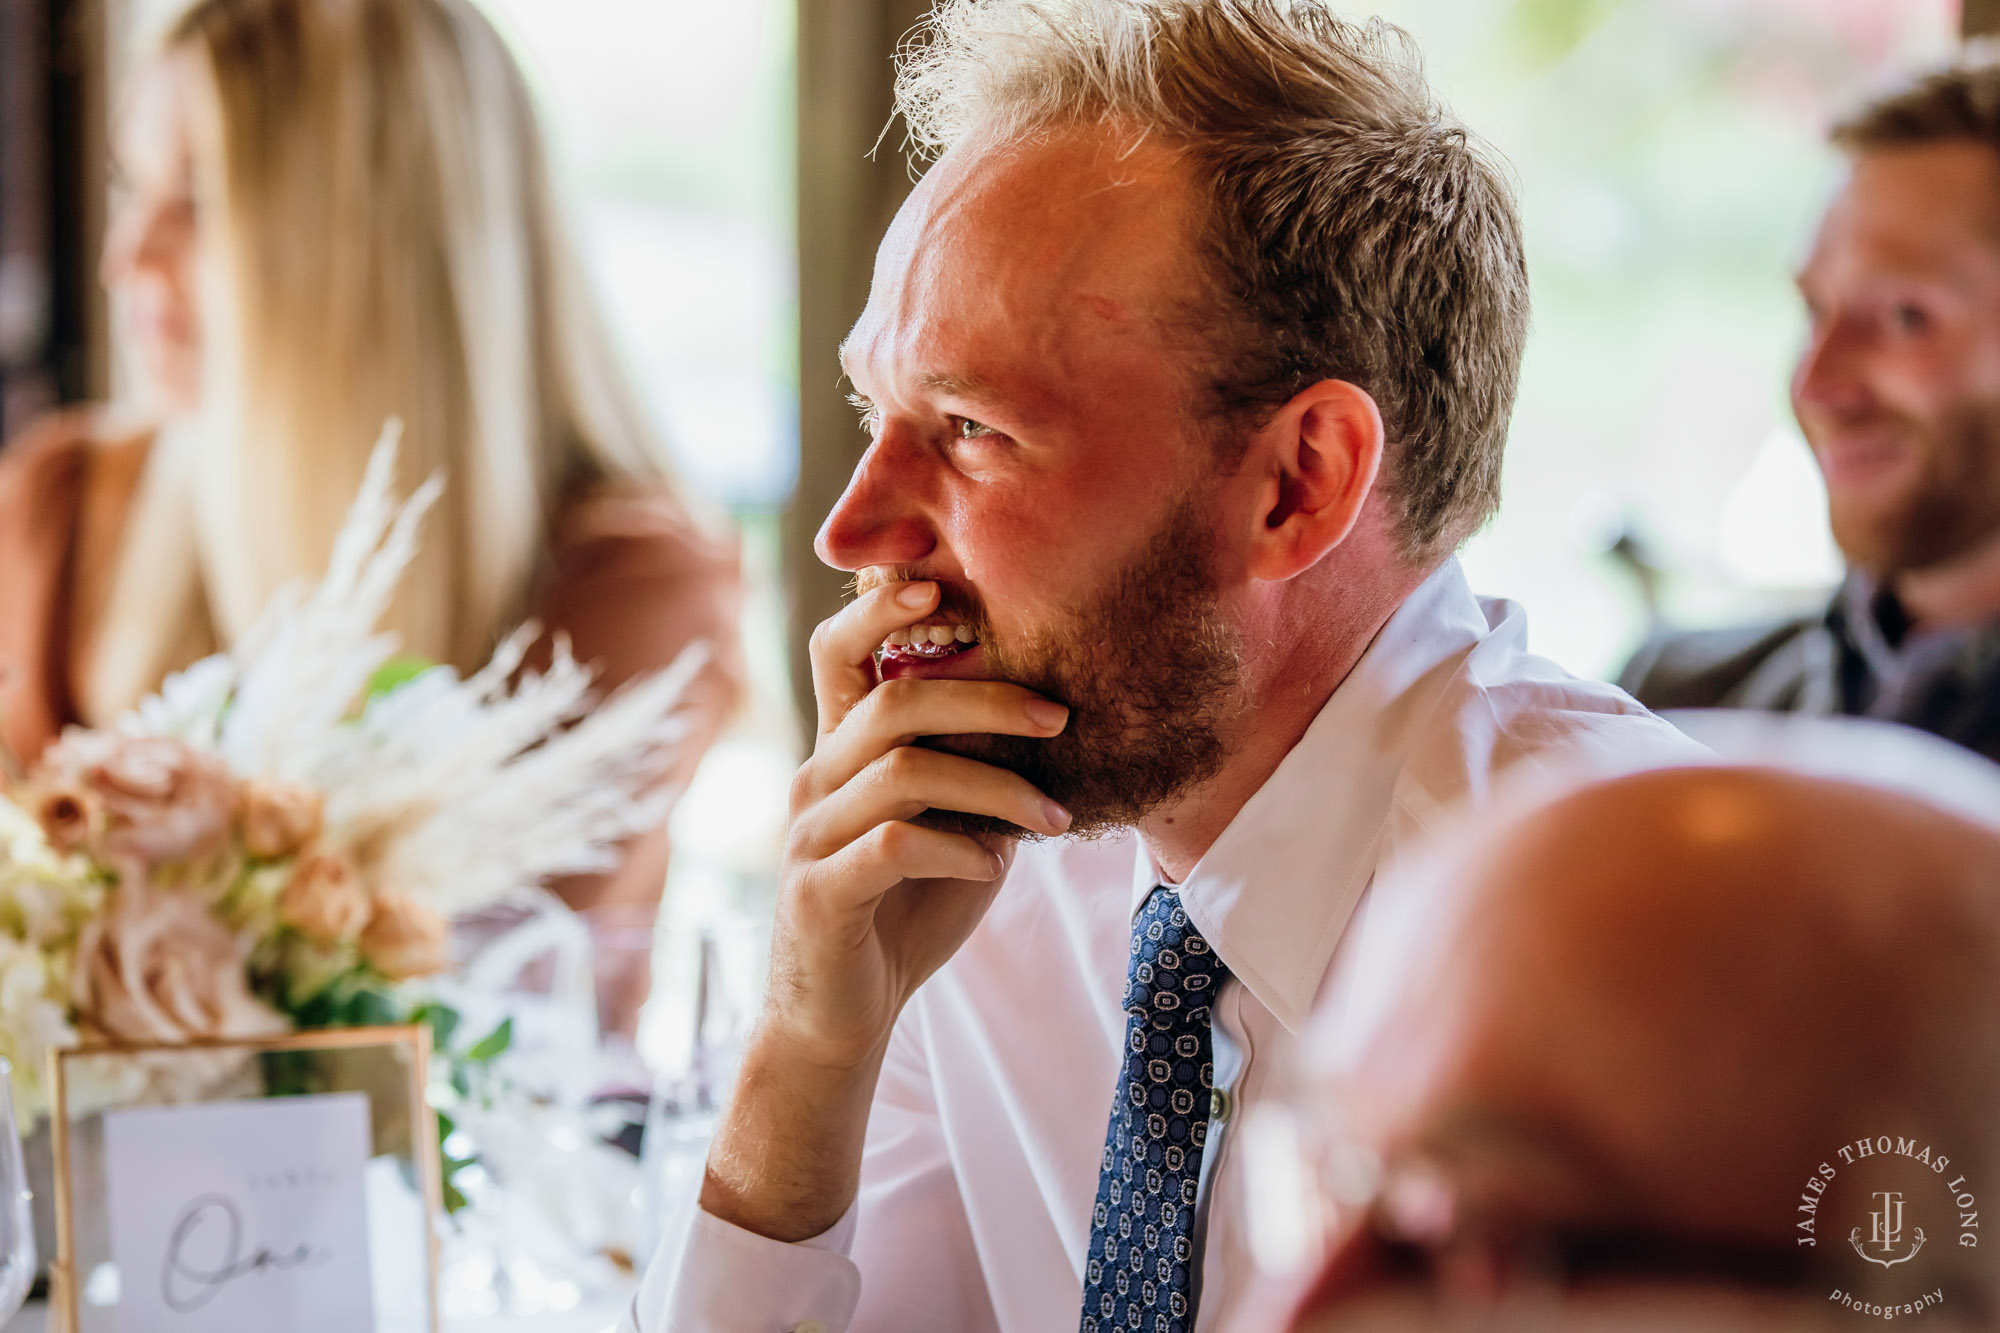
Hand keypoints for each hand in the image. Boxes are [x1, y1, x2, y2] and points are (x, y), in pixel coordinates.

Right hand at [769, 579, 1070, 1068]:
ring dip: (994, 788)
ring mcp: (810, 834)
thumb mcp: (951, 829)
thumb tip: (1052, 719)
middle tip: (1059, 717)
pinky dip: (957, 846)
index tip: (943, 590)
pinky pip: (893, 844)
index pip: (839, 653)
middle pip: (893, 701)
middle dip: (985, 698)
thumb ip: (976, 774)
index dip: (878, 609)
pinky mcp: (820, 891)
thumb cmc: (903, 913)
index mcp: (840, 753)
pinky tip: (993, 862)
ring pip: (902, 771)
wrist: (842, 1016)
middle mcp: (816, 779)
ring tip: (1055, 818)